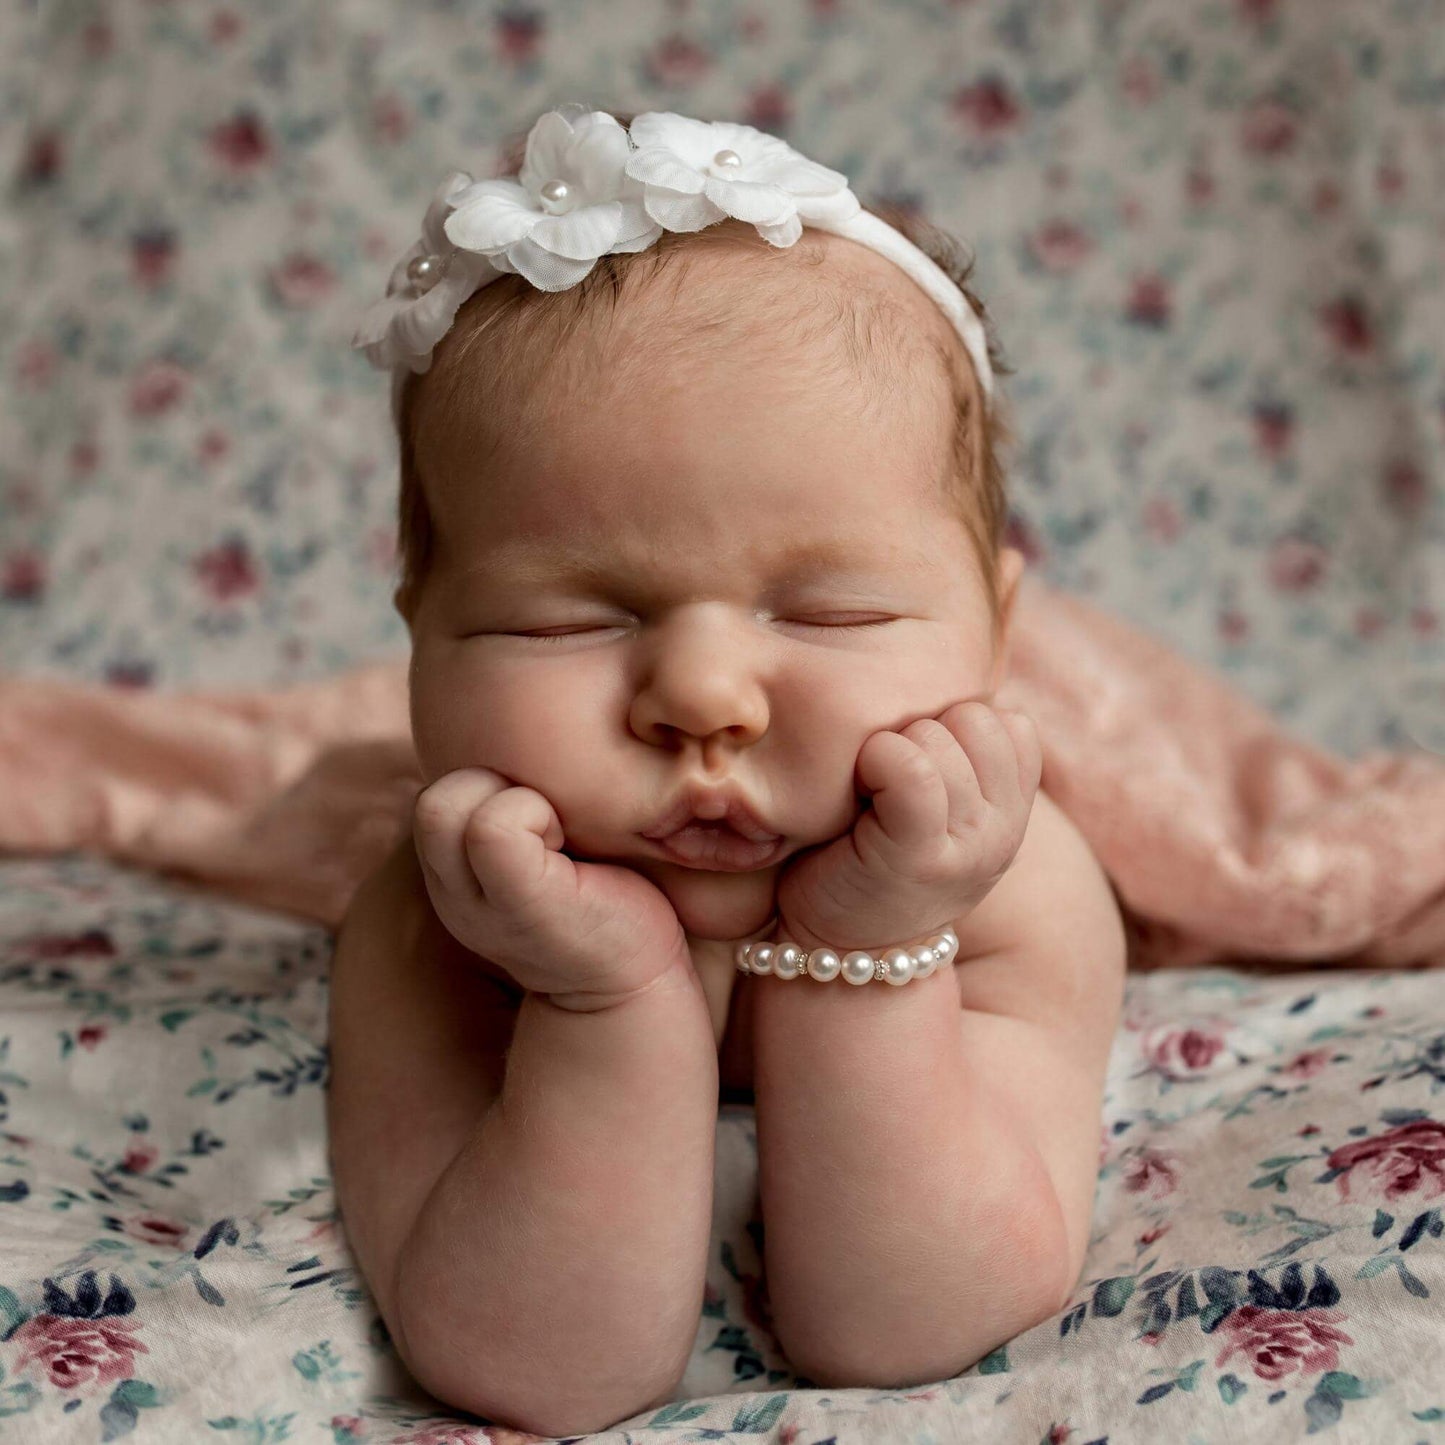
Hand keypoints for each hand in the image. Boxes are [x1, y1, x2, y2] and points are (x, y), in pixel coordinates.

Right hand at [412, 768, 690, 1010]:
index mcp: (455, 875)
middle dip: (493, 785)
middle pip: (432, 796)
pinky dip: (534, 815)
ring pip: (448, 802)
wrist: (636, 981)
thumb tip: (519, 734)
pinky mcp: (520, 905)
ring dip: (512, 796)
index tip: (542, 814)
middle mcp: (452, 893)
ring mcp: (477, 905)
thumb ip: (515, 806)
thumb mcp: (542, 847)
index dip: (490, 784)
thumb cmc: (603, 896)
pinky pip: (494, 825)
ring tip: (559, 835)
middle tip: (551, 820)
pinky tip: (571, 850)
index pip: (438, 791)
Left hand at [774, 700, 1041, 952]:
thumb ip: (961, 757)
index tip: (919, 765)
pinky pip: (912, 767)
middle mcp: (1005, 832)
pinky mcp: (919, 856)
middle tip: (889, 779)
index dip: (955, 727)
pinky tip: (860, 791)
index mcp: (1014, 814)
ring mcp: (970, 847)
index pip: (1012, 723)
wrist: (840, 950)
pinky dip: (877, 761)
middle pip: (979, 719)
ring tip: (870, 793)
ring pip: (940, 736)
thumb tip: (949, 679)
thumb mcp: (939, 808)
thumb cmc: (872, 859)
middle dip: (925, 731)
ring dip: (891, 747)